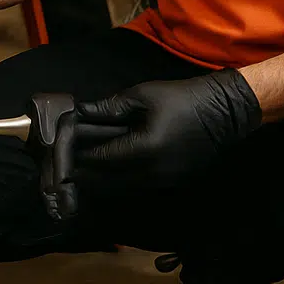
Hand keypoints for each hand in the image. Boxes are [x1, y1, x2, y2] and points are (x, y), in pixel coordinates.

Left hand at [76, 70, 261, 184]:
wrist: (222, 112)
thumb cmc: (180, 99)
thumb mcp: (142, 96)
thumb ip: (108, 108)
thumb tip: (80, 112)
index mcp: (143, 149)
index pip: (101, 159)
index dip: (79, 158)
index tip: (61, 155)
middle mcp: (152, 173)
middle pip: (108, 181)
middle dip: (86, 174)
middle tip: (67, 167)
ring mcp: (164, 182)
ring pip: (123, 187)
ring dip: (103, 180)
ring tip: (84, 169)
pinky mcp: (172, 183)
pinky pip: (139, 186)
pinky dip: (122, 180)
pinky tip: (111, 170)